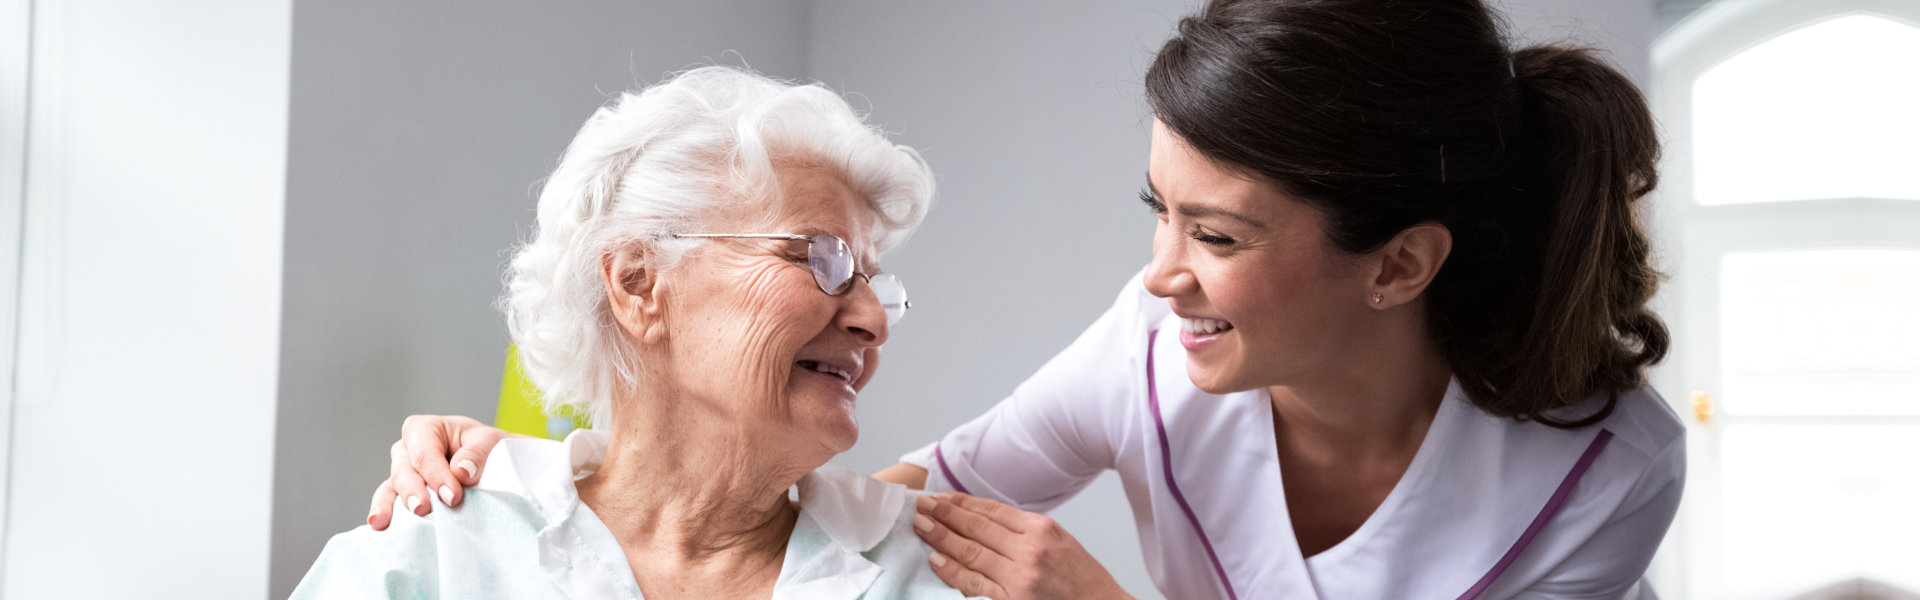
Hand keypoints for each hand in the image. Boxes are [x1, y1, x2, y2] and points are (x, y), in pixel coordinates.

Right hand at [367, 415, 510, 529]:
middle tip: (422, 510)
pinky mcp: (402, 494)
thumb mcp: (490, 441)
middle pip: (404, 469)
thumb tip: (461, 471)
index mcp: (426, 429)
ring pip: (392, 486)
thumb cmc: (487, 448)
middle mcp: (408, 449)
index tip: (453, 496)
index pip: (425, 451)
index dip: (435, 473)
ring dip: (390, 505)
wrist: (492, 465)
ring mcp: (402, 472)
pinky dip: (384, 513)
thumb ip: (477, 453)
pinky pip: (388, 502)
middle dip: (412, 490)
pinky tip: (380, 526)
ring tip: (385, 522)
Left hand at [912, 492, 1132, 599]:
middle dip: (944, 515)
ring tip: (922, 527)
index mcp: (1042, 529)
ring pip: (970, 552)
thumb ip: (1023, 530)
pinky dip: (952, 571)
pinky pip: (973, 585)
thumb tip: (981, 520)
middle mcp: (1030, 550)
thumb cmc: (1082, 579)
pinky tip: (936, 560)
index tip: (940, 497)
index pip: (992, 511)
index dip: (961, 503)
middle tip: (921, 506)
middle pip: (977, 528)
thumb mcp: (1059, 542)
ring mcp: (1020, 578)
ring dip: (941, 538)